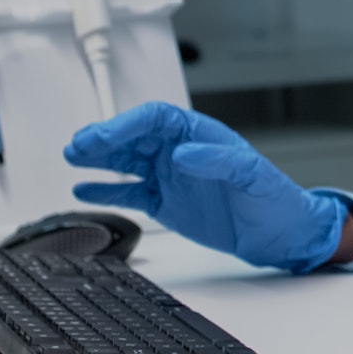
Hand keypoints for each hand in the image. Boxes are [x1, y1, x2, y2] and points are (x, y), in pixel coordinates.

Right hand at [64, 102, 345, 272]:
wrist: (280, 234)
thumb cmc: (274, 198)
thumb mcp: (253, 175)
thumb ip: (219, 161)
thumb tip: (184, 153)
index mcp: (200, 135)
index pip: (155, 119)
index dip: (127, 125)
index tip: (103, 136)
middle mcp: (180, 151)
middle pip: (133, 137)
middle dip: (104, 139)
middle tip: (77, 146)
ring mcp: (170, 177)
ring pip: (126, 161)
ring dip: (98, 159)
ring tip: (72, 157)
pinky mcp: (165, 203)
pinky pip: (129, 192)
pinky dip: (106, 190)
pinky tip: (84, 189)